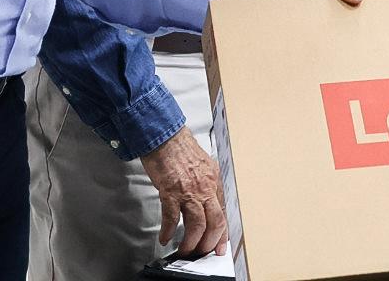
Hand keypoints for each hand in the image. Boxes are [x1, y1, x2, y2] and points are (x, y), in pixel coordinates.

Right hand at [139, 128, 226, 255]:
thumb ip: (207, 183)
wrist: (165, 136)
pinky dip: (168, 230)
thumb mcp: (203, 166)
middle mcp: (205, 187)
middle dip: (209, 242)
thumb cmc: (181, 149)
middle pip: (215, 222)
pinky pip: (171, 217)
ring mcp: (189, 190)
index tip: (219, 247)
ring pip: (197, 224)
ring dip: (191, 242)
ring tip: (184, 251)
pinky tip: (164, 238)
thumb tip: (207, 202)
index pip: (223, 212)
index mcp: (214, 181)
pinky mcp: (171, 191)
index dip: (222, 234)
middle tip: (201, 252)